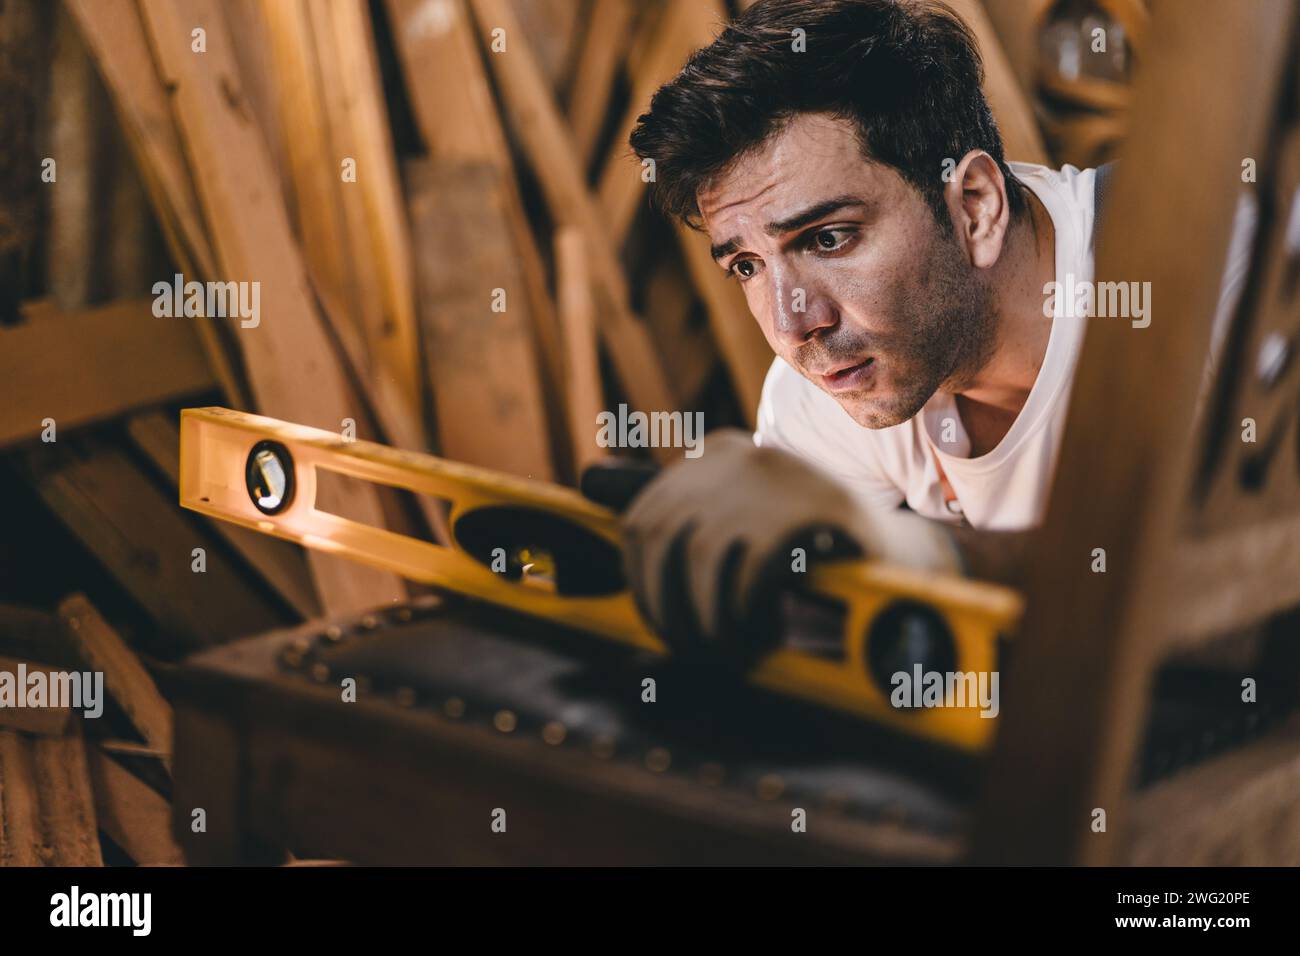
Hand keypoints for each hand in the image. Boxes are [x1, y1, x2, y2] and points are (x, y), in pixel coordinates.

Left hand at [615, 429, 962, 663]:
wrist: (904, 562)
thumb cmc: (811, 557)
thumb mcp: (742, 529)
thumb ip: (676, 516)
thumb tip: (590, 477)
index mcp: (717, 454)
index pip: (643, 518)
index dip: (641, 584)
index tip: (663, 626)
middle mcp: (741, 454)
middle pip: (664, 538)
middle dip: (669, 609)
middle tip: (697, 652)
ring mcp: (779, 476)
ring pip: (699, 556)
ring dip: (706, 617)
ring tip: (732, 648)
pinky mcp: (816, 507)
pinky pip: (750, 568)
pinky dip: (747, 611)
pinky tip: (766, 631)